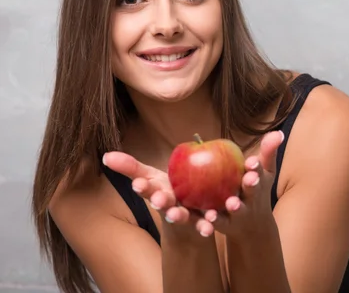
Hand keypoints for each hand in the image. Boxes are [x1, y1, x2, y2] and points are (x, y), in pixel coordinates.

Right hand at [101, 151, 215, 237]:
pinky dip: (208, 223)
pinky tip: (213, 221)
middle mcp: (170, 207)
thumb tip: (106, 155)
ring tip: (197, 216)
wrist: (187, 213)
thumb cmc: (167, 191)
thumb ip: (131, 168)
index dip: (143, 188)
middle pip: (166, 206)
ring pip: (187, 219)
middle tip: (161, 201)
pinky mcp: (201, 222)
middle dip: (163, 204)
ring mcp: (186, 217)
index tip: (137, 185)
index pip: (147, 189)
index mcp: (158, 193)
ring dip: (190, 218)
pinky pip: (206, 223)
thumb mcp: (150, 177)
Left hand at [201, 130, 284, 240]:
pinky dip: (215, 221)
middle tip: (249, 179)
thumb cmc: (257, 190)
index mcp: (258, 181)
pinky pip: (220, 223)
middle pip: (252, 190)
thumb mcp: (265, 172)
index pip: (259, 171)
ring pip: (238, 209)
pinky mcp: (227, 225)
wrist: (255, 227)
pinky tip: (209, 216)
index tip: (253, 161)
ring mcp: (241, 212)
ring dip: (236, 206)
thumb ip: (268, 152)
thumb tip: (277, 132)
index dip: (256, 167)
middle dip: (252, 184)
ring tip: (232, 203)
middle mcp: (252, 197)